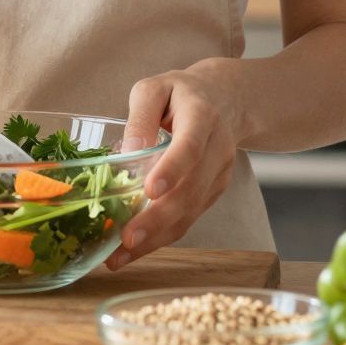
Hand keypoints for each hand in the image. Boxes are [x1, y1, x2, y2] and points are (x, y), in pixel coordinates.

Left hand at [108, 59, 246, 270]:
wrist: (225, 100)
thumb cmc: (180, 94)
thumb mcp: (154, 88)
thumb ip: (140, 115)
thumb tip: (127, 153)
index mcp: (202, 116)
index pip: (191, 145)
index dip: (173, 168)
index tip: (150, 190)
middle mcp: (217, 148)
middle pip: (192, 188)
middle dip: (159, 218)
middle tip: (127, 239)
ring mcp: (220, 174)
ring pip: (191, 211)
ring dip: (157, 237)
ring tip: (120, 257)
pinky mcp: (214, 192)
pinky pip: (189, 217)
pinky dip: (162, 237)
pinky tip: (134, 250)